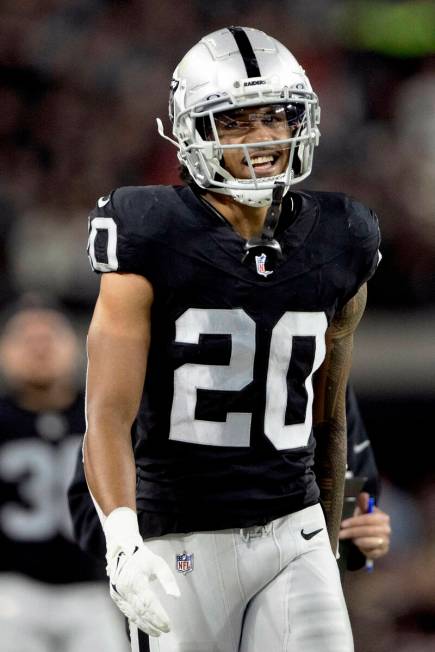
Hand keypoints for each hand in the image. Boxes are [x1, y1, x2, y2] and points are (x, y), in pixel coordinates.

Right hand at [104, 508, 179, 636]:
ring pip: (132, 614)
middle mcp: (125, 589)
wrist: (122, 550)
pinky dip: (136, 620)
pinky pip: (126, 611)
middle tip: (164, 630)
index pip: (149, 603)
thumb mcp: (158, 563)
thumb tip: (176, 596)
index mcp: (135, 580)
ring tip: (156, 632)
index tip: (168, 624)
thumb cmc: (142, 557)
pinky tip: (145, 625)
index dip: (158, 616)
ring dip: (145, 625)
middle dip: (153, 623)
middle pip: (141, 611)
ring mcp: (118, 594)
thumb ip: (168, 580)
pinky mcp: (115, 596)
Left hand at [339, 491, 390, 559]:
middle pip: (367, 530)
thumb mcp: (363, 511)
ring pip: (369, 541)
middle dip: (352, 532)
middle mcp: (387, 529)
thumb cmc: (366, 522)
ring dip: (357, 540)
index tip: (342, 524)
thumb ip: (363, 503)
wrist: (373, 537)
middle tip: (341, 534)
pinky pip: (372, 552)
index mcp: (383, 517)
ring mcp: (386, 541)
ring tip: (351, 539)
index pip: (368, 519)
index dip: (354, 521)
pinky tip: (358, 545)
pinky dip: (363, 549)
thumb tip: (364, 495)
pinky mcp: (383, 551)